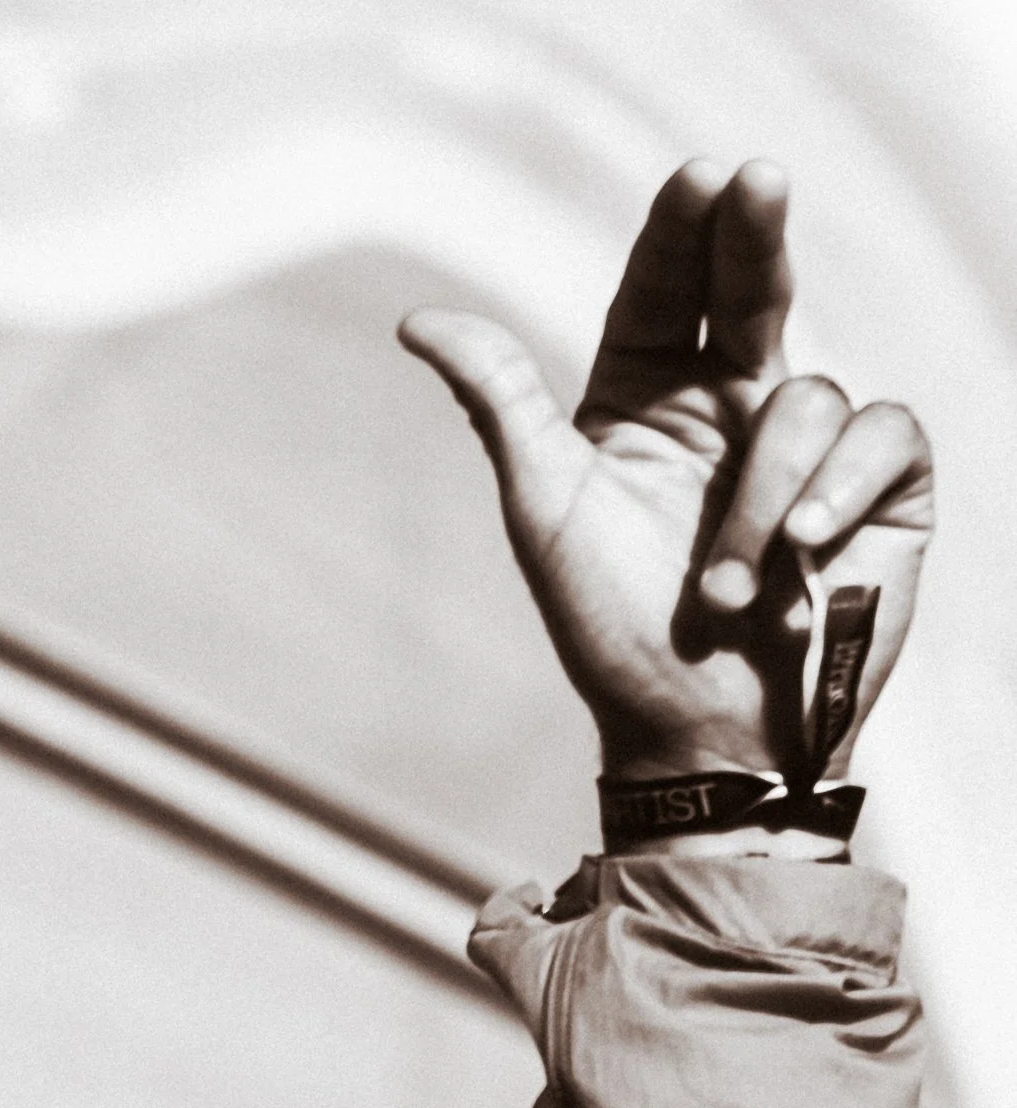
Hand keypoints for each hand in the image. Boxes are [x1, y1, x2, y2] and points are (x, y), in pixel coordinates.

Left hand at [401, 160, 931, 781]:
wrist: (700, 742)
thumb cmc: (613, 634)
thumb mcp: (546, 511)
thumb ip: (499, 404)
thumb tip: (416, 321)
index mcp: (646, 396)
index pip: (666, 285)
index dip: (684, 226)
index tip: (700, 177)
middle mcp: (728, 404)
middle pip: (752, 284)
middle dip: (757, 230)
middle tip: (759, 179)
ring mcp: (807, 443)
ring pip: (808, 395)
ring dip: (763, 500)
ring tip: (728, 593)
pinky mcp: (878, 486)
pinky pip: (880, 434)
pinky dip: (839, 491)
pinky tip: (810, 550)